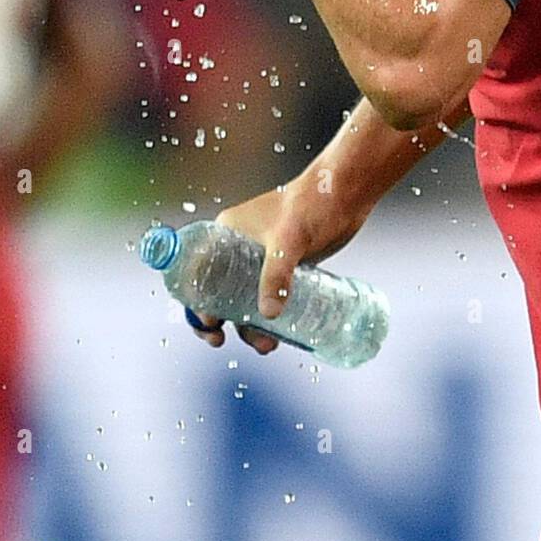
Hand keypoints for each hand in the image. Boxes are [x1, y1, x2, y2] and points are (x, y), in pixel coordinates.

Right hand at [191, 180, 369, 355]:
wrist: (345, 194)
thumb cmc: (312, 204)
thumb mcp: (289, 239)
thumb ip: (276, 275)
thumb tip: (269, 315)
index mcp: (226, 232)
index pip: (197, 271)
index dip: (195, 300)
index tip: (209, 323)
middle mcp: (238, 246)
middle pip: (216, 291)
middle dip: (218, 320)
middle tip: (221, 341)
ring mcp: (261, 258)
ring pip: (243, 299)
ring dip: (248, 326)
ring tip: (265, 345)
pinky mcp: (283, 267)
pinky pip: (266, 297)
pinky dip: (267, 319)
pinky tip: (279, 336)